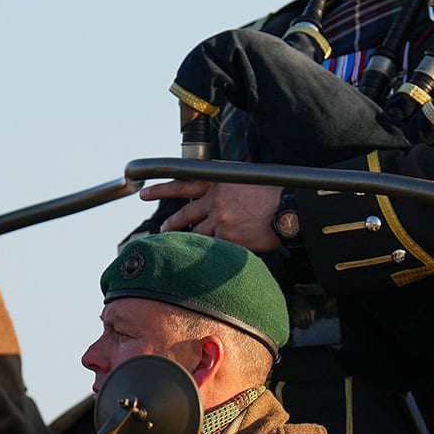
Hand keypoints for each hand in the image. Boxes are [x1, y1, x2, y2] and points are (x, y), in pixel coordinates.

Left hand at [137, 181, 284, 253]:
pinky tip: (209, 254)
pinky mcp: (228, 238)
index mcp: (217, 181)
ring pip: (196, 233)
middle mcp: (215, 200)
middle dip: (170, 223)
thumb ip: (226, 184)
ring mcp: (220, 220)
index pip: (182, 184)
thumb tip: (215, 190)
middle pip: (184, 213)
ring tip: (183, 244)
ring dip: (189, 239)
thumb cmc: (273, 193)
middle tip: (162, 229)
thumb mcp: (246, 178)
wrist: (289, 210)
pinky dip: (210, 249)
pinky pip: (213, 246)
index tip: (145, 193)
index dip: (161, 190)